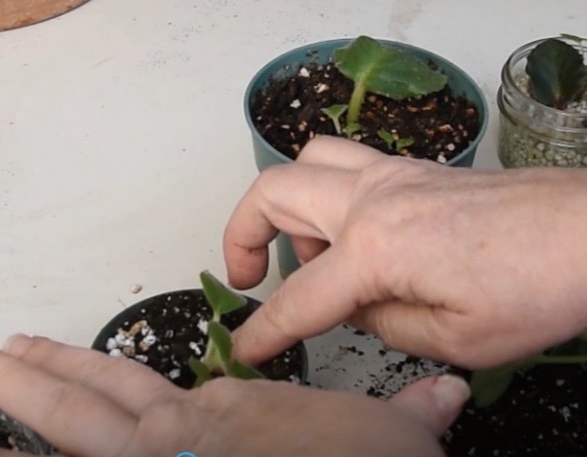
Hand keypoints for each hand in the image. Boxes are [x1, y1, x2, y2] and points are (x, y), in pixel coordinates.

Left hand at [0, 334, 468, 456]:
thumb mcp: (389, 441)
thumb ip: (410, 413)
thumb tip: (448, 392)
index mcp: (223, 412)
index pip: (144, 387)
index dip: (94, 371)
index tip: (53, 353)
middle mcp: (177, 433)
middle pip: (91, 394)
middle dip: (36, 370)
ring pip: (74, 423)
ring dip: (23, 396)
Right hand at [225, 136, 586, 368]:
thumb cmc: (537, 286)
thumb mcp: (453, 339)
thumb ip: (383, 324)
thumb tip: (356, 307)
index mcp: (375, 247)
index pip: (299, 298)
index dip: (263, 331)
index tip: (243, 347)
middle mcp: (372, 197)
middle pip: (273, 191)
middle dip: (240, 234)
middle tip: (248, 275)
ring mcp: (394, 174)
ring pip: (306, 161)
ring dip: (285, 203)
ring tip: (309, 251)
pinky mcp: (415, 170)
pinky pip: (346, 163)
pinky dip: (327, 193)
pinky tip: (353, 232)